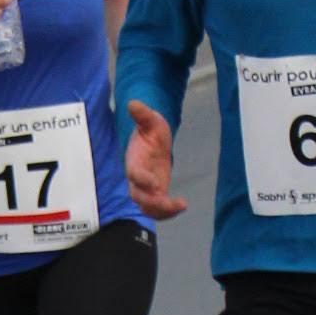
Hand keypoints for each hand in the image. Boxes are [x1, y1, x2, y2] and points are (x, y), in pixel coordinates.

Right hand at [122, 99, 185, 219]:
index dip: (142, 180)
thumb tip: (132, 103)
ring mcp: (146, 189)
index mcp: (134, 161)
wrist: (153, 141)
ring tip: (179, 206)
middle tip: (167, 202)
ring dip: (161, 211)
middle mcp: (137, 179)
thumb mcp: (150, 120)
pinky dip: (169, 212)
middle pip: (138, 196)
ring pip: (147, 207)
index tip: (155, 184)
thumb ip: (142, 114)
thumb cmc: (151, 130)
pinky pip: (158, 209)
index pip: (133, 174)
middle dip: (151, 203)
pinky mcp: (156, 194)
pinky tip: (182, 205)